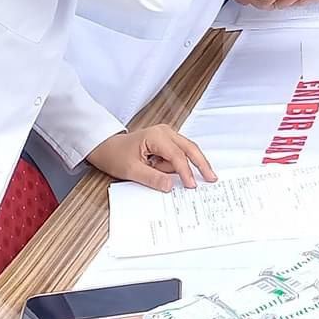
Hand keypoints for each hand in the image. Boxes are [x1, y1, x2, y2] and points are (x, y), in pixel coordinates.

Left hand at [86, 124, 215, 191]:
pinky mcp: (167, 142)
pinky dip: (176, 165)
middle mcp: (165, 132)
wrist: (106, 147)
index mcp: (156, 136)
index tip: (191, 185)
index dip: (185, 172)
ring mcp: (167, 135)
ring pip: (185, 152)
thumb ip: (152, 178)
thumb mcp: (131, 170)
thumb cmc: (116, 155)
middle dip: (201, 163)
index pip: (177, 155)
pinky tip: (160, 168)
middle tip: (212, 177)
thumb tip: (170, 186)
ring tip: (156, 171)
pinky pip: (178, 154)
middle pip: (190, 148)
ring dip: (179, 167)